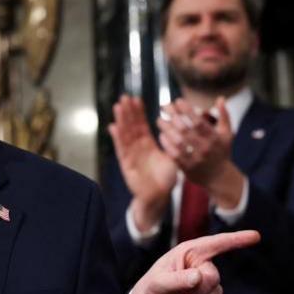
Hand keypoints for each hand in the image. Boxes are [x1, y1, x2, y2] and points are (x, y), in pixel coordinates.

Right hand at [109, 95, 177, 231]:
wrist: (158, 197)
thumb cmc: (166, 179)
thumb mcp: (173, 158)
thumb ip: (174, 144)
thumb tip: (181, 129)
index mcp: (148, 145)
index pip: (142, 125)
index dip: (139, 113)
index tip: (136, 99)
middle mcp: (138, 148)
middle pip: (132, 126)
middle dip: (128, 112)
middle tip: (125, 96)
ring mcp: (131, 155)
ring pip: (125, 134)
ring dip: (122, 120)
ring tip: (118, 106)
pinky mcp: (126, 164)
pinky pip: (121, 148)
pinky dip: (117, 138)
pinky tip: (113, 126)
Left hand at [130, 230, 260, 293]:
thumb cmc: (149, 291)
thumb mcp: (156, 284)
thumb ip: (177, 280)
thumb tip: (199, 276)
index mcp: (188, 253)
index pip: (216, 244)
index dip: (236, 239)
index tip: (256, 236)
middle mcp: (200, 265)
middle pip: (213, 278)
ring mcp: (206, 283)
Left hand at [157, 98, 244, 207]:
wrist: (219, 177)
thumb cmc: (221, 151)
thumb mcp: (227, 134)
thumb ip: (224, 115)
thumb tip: (220, 98)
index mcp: (214, 138)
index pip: (198, 122)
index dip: (187, 110)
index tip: (177, 101)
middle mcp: (205, 148)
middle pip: (185, 130)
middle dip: (173, 116)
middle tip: (163, 107)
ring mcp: (196, 159)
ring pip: (177, 142)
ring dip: (166, 129)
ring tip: (159, 120)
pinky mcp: (187, 168)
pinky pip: (174, 155)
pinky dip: (166, 144)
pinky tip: (162, 135)